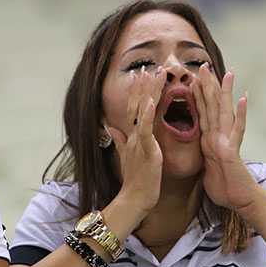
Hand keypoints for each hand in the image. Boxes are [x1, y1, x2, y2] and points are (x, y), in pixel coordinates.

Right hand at [106, 67, 166, 219]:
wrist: (134, 200)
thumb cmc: (135, 181)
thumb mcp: (126, 157)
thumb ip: (119, 141)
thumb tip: (111, 127)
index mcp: (133, 137)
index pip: (134, 109)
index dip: (137, 91)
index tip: (140, 73)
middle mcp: (134, 136)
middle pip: (138, 105)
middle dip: (144, 85)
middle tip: (148, 66)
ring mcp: (139, 142)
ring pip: (144, 112)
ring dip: (148, 92)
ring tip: (154, 74)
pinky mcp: (147, 150)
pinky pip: (147, 130)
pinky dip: (149, 115)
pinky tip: (152, 102)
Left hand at [192, 64, 255, 211]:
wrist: (240, 201)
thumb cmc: (224, 187)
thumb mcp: (206, 167)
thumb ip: (204, 154)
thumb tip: (199, 147)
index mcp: (209, 139)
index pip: (202, 112)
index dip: (197, 94)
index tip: (193, 77)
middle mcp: (219, 136)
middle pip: (213, 106)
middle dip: (208, 85)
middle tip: (204, 65)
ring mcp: (228, 142)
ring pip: (225, 112)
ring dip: (226, 92)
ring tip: (227, 73)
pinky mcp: (233, 151)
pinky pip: (237, 131)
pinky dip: (241, 115)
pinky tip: (243, 99)